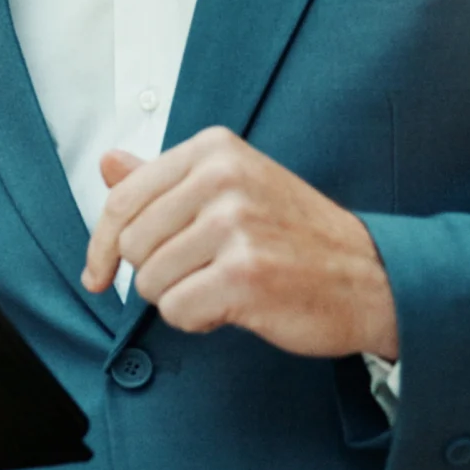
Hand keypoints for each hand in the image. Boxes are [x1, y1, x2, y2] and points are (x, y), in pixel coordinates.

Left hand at [82, 126, 398, 359]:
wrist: (372, 277)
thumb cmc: (296, 234)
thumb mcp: (233, 187)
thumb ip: (165, 178)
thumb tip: (107, 163)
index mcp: (214, 150)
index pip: (123, 198)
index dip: (101, 246)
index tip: (97, 275)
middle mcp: (223, 178)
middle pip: (132, 245)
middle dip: (156, 273)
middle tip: (202, 274)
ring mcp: (235, 226)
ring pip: (151, 282)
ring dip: (181, 297)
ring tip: (225, 285)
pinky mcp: (245, 275)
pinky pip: (178, 311)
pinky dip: (199, 319)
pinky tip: (235, 306)